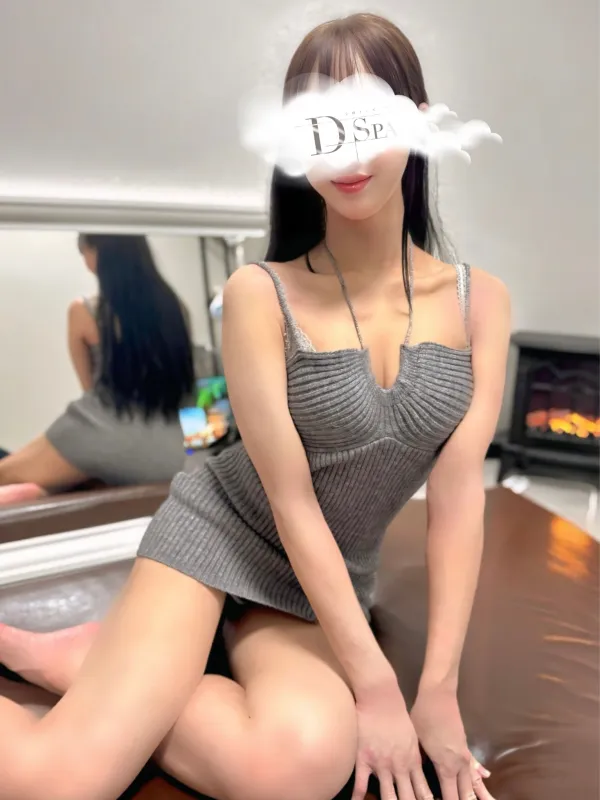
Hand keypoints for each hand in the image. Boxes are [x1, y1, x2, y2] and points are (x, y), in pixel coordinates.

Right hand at [352, 680, 432, 799]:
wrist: (381, 697)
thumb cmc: (397, 713)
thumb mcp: (412, 736)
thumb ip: (414, 756)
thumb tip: (416, 769)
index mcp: (413, 761)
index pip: (423, 791)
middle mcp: (399, 767)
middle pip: (408, 798)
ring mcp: (381, 765)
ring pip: (388, 796)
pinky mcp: (364, 759)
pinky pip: (361, 784)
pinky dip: (358, 798)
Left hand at [411, 686, 494, 799]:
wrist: (437, 694)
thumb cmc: (423, 717)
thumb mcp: (416, 743)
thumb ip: (421, 764)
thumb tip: (417, 781)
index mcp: (446, 766)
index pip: (450, 796)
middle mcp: (459, 764)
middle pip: (466, 793)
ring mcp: (464, 755)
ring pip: (474, 781)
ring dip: (477, 794)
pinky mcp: (465, 746)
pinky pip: (475, 765)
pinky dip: (480, 774)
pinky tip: (486, 778)